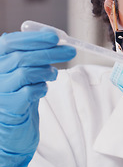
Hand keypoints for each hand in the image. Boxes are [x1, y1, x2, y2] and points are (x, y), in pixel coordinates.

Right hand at [0, 31, 75, 166]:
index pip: (9, 43)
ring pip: (26, 72)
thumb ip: (32, 55)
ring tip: (52, 74)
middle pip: (22, 57)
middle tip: (71, 50)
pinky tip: (42, 90)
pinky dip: (41, 88)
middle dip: (50, 52)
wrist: (10, 130)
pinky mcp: (9, 108)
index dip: (33, 38)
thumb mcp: (24, 72)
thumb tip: (53, 37)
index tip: (55, 36)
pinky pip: (29, 92)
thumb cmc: (19, 96)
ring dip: (46, 71)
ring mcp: (0, 91)